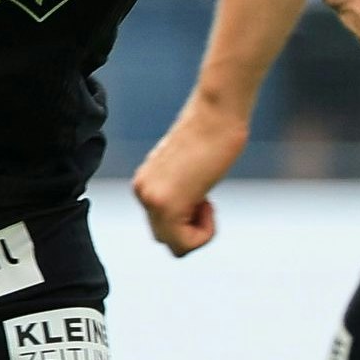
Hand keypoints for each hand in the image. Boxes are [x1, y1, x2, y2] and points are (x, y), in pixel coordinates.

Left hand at [130, 103, 249, 259]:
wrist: (217, 114)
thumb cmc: (214, 134)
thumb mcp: (190, 167)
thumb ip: (180, 188)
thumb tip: (188, 205)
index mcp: (145, 183)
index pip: (162, 224)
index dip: (190, 218)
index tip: (202, 193)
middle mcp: (142, 192)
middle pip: (166, 239)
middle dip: (192, 227)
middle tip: (205, 197)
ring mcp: (151, 199)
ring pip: (176, 246)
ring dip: (200, 232)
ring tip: (206, 198)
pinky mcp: (165, 204)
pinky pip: (184, 244)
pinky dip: (205, 233)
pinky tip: (208, 202)